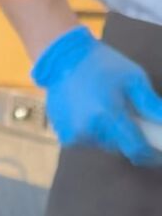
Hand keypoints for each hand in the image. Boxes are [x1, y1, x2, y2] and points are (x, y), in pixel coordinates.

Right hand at [33, 26, 161, 164]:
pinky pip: (88, 142)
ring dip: (111, 134)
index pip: (134, 148)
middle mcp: (90, 131)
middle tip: (128, 117)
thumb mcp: (133, 78)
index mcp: (109, 115)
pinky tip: (89, 113)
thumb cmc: (102, 65)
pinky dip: (94, 133)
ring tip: (106, 110)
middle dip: (128, 137)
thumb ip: (151, 105)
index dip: (148, 154)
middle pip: (119, 147)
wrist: (63, 61)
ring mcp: (75, 137)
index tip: (157, 155)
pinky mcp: (65, 139)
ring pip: (103, 145)